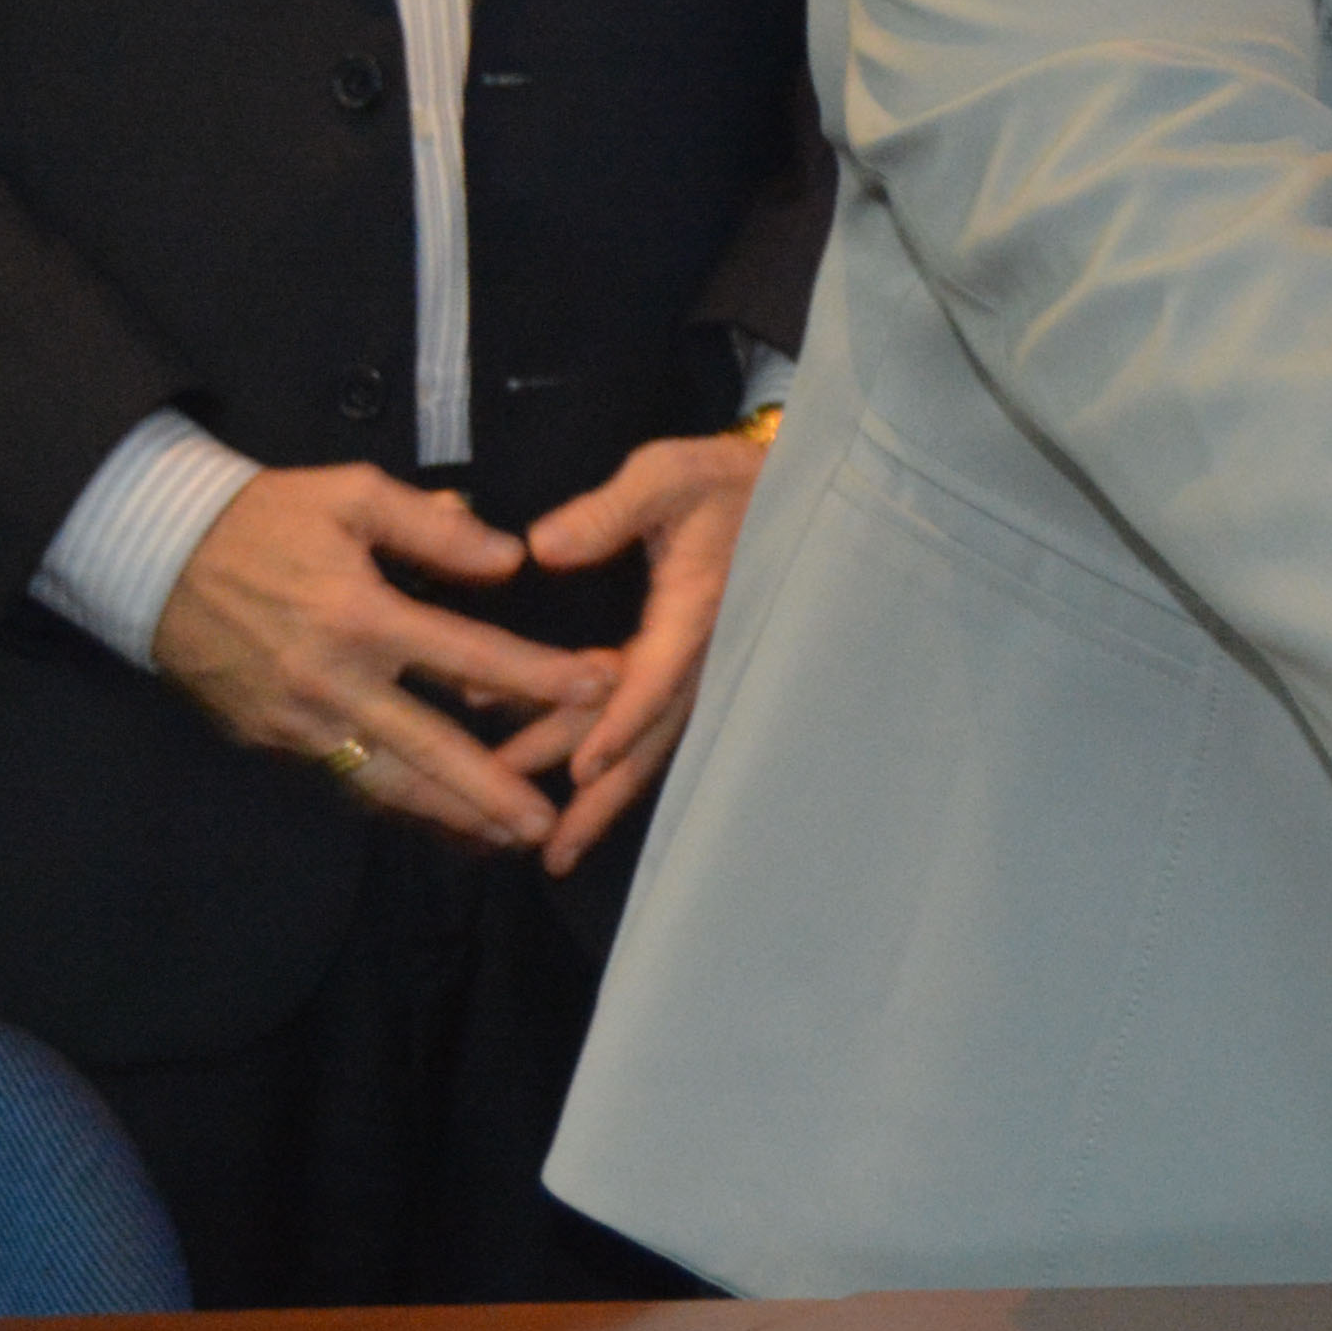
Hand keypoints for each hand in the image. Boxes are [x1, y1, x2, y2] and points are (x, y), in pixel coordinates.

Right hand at [151, 466, 615, 854]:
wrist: (152, 555)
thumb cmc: (263, 517)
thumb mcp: (350, 496)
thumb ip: (433, 529)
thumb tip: (510, 558)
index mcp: (361, 615)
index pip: (469, 656)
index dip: (536, 677)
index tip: (596, 692)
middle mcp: (332, 681)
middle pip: (428, 748)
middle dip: (490, 791)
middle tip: (546, 825)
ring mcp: (295, 720)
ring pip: (382, 782)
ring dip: (444, 816)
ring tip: (502, 842)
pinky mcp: (268, 739)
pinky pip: (341, 780)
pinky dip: (390, 805)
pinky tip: (432, 820)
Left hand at [514, 429, 768, 871]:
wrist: (789, 494)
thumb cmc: (723, 484)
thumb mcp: (668, 477)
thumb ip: (608, 511)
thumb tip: (542, 548)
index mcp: (698, 610)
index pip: (658, 677)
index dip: (621, 723)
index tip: (584, 770)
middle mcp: (706, 657)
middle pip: (651, 739)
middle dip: (599, 797)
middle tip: (549, 846)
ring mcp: (705, 673)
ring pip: (651, 748)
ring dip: (604, 801)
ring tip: (555, 853)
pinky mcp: (696, 676)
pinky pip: (653, 730)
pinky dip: (617, 766)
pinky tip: (578, 797)